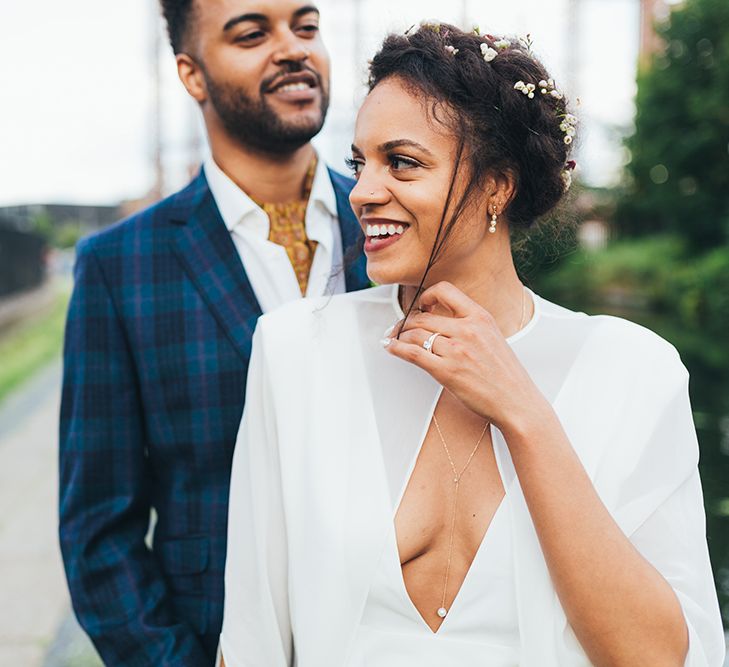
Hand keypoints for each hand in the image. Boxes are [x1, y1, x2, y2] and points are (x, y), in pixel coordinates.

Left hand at [383, 281, 544, 430]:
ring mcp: (456, 350)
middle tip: (400, 328)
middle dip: (406, 322)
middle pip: (423, 317)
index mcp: (481, 317)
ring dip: (399, 335)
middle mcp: (467, 330)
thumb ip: (470, 325)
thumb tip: (442, 321)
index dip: (426, 296)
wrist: (517, 402)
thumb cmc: (506, 375)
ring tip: (394, 339)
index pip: (445, 291)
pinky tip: (390, 347)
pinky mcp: (446, 371)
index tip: (421, 305)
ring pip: (414, 333)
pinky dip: (396, 348)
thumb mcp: (493, 337)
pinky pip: (412, 353)